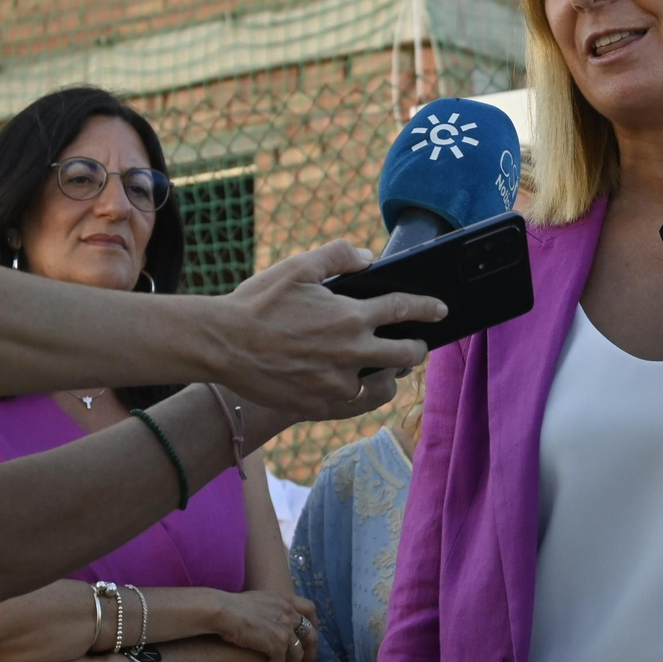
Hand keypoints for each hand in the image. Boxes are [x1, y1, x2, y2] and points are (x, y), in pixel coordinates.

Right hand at [212, 590, 317, 661]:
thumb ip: (267, 608)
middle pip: (310, 636)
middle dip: (310, 655)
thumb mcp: (256, 601)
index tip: (309, 638)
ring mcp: (285, 629)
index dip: (314, 623)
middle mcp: (289, 614)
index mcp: (285, 601)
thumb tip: (264, 617)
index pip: (309, 610)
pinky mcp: (276, 645)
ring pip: (296, 657)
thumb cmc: (228, 606)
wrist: (222, 610)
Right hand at [222, 240, 445, 417]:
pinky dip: (358, 394)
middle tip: (416, 345)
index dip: (427, 308)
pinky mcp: (318, 406)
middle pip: (406, 354)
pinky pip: (353, 405)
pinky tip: (353, 385)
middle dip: (418, 348)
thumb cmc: (258, 303)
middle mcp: (351, 352)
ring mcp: (336, 384)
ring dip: (387, 375)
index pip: (405, 309)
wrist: (221, 344)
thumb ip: (338, 255)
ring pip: (381, 385)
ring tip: (382, 368)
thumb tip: (369, 257)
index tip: (441, 310)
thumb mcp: (297, 267)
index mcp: (351, 316)